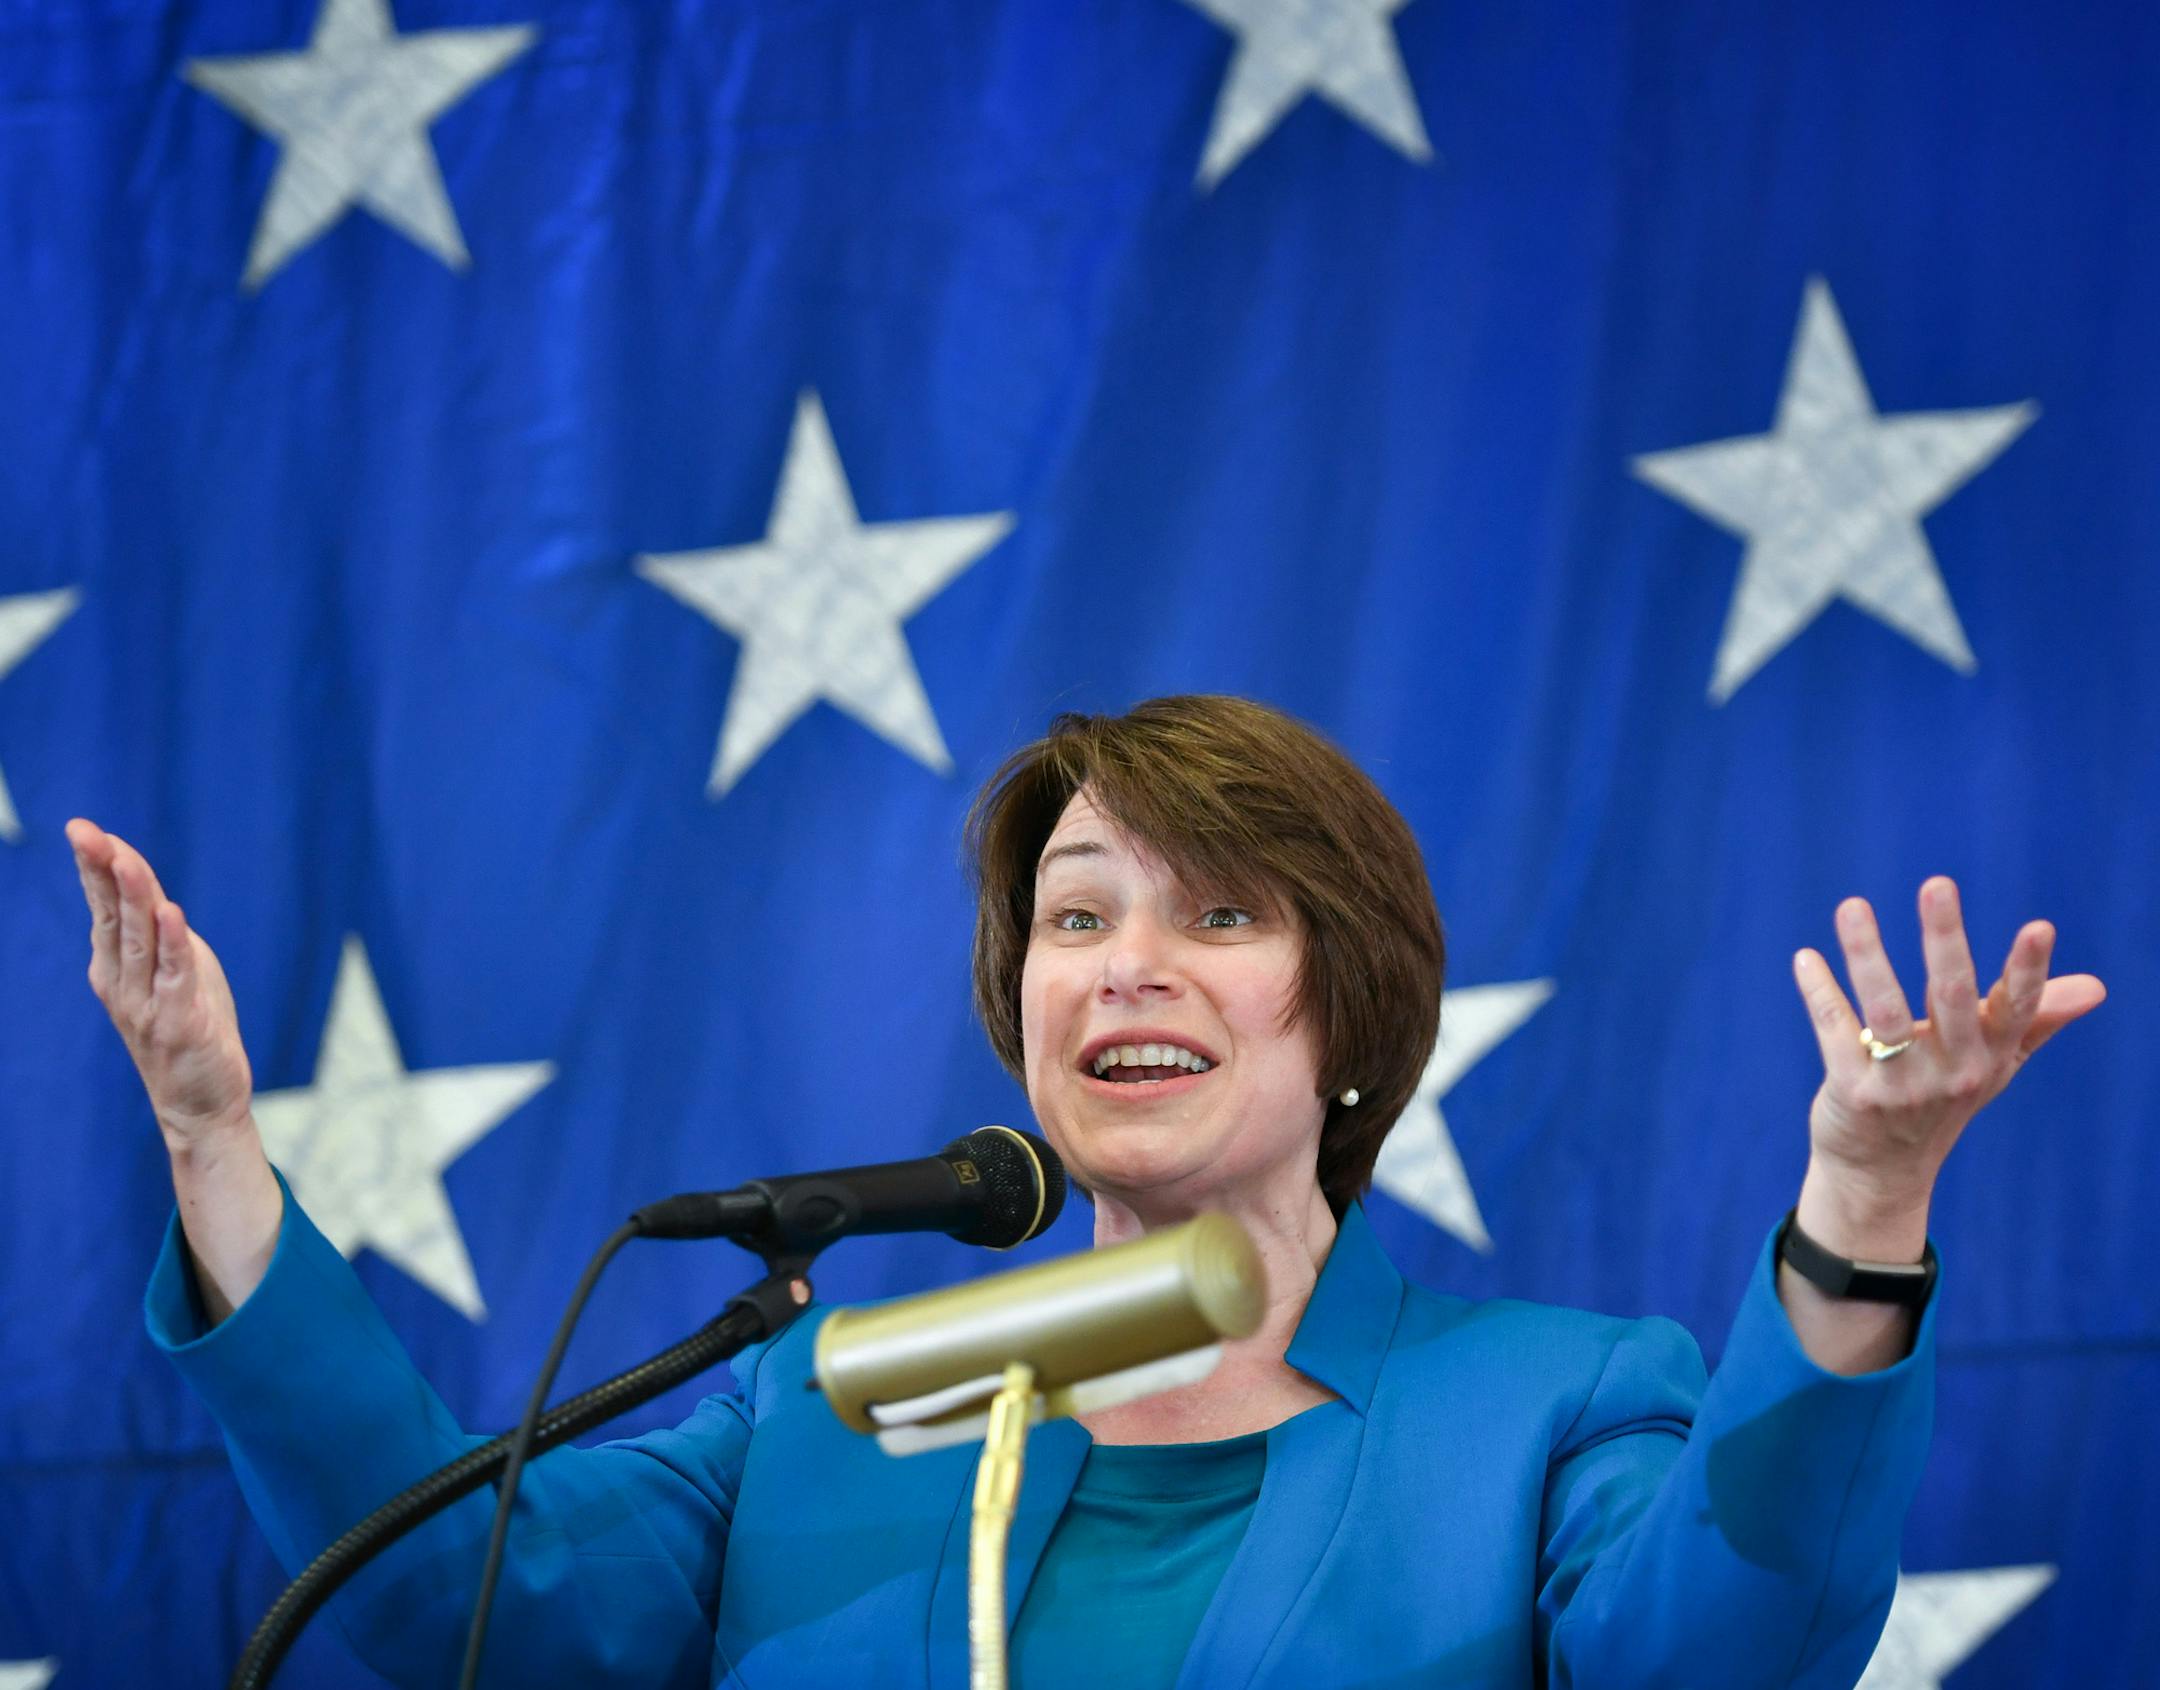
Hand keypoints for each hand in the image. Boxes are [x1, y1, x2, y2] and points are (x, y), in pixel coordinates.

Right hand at [68, 818, 254, 1150]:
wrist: (201, 1104)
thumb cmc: (190, 1030)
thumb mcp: (174, 973)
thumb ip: (160, 936)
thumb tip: (151, 895)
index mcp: (116, 968)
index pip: (104, 909)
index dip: (96, 869)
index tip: (86, 830)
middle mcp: (122, 984)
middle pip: (111, 917)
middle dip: (101, 872)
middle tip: (84, 832)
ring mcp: (147, 1005)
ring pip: (139, 941)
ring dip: (133, 899)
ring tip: (125, 860)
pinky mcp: (181, 1023)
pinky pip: (176, 977)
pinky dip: (174, 944)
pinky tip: (171, 914)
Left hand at [1792, 876, 2105, 1215]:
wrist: (1881, 1172)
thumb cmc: (1942, 1100)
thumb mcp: (1993, 1065)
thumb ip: (2035, 1019)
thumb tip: (2096, 986)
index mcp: (1989, 1057)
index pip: (2015, 1008)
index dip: (2029, 970)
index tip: (2040, 927)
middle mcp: (1953, 1071)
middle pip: (1951, 995)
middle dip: (1945, 938)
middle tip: (1937, 884)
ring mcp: (1902, 1084)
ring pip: (1884, 1009)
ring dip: (1867, 954)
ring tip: (1852, 906)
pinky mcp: (1853, 1091)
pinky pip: (1834, 1028)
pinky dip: (1820, 989)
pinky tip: (1806, 957)